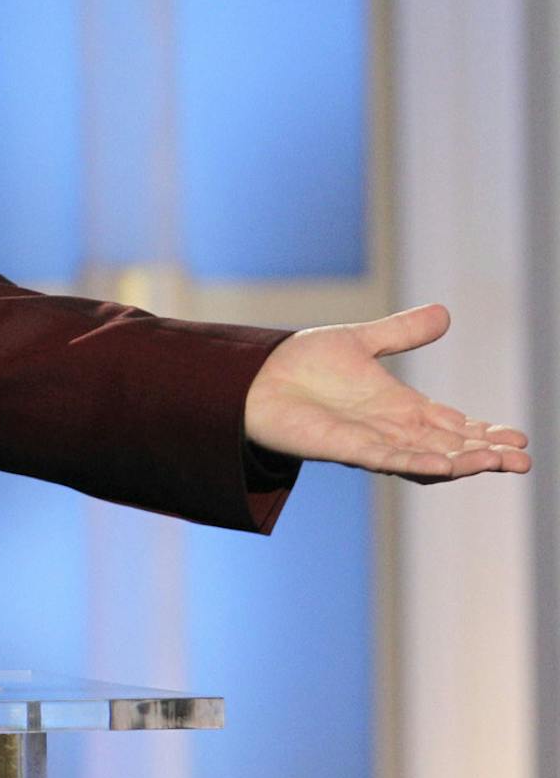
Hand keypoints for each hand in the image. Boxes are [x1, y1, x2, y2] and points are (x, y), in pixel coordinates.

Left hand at [244, 304, 532, 480]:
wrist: (253, 377)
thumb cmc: (301, 364)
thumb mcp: (360, 342)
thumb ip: (401, 333)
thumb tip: (445, 313)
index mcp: (398, 407)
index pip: (451, 425)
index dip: (484, 433)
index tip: (519, 437)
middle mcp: (389, 429)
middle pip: (448, 447)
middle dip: (485, 454)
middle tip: (523, 460)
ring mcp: (369, 441)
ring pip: (426, 459)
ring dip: (462, 463)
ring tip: (498, 463)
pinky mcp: (344, 448)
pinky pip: (387, 459)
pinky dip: (417, 462)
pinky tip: (444, 464)